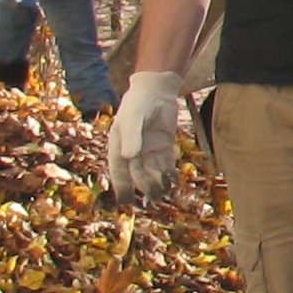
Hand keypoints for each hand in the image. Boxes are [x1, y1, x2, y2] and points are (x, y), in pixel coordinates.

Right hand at [106, 70, 184, 199]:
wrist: (155, 91)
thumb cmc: (138, 103)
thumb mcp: (133, 118)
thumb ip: (132, 136)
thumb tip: (130, 157)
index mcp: (119, 147)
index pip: (119, 171)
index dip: (122, 186)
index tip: (125, 201)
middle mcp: (133, 152)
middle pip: (138, 174)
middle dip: (145, 186)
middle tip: (154, 197)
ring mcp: (149, 151)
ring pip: (153, 172)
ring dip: (158, 183)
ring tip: (164, 192)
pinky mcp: (163, 148)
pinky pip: (165, 165)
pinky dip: (169, 174)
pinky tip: (174, 181)